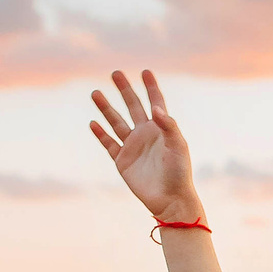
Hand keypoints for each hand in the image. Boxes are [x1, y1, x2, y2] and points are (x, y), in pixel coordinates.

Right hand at [88, 68, 204, 225]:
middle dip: (125, 90)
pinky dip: (101, 133)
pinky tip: (93, 123)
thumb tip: (154, 109)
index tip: (146, 72)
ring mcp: (133, 147)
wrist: (170, 200)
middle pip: (133, 106)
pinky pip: (109, 144)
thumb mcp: (178, 147)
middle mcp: (145, 134)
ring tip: (95, 93)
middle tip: (115, 73)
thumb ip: (168, 126)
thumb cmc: (179, 173)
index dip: (151, 87)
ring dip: (106, 108)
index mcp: (161, 129)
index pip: (156, 102)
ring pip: (116, 122)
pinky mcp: (122, 161)